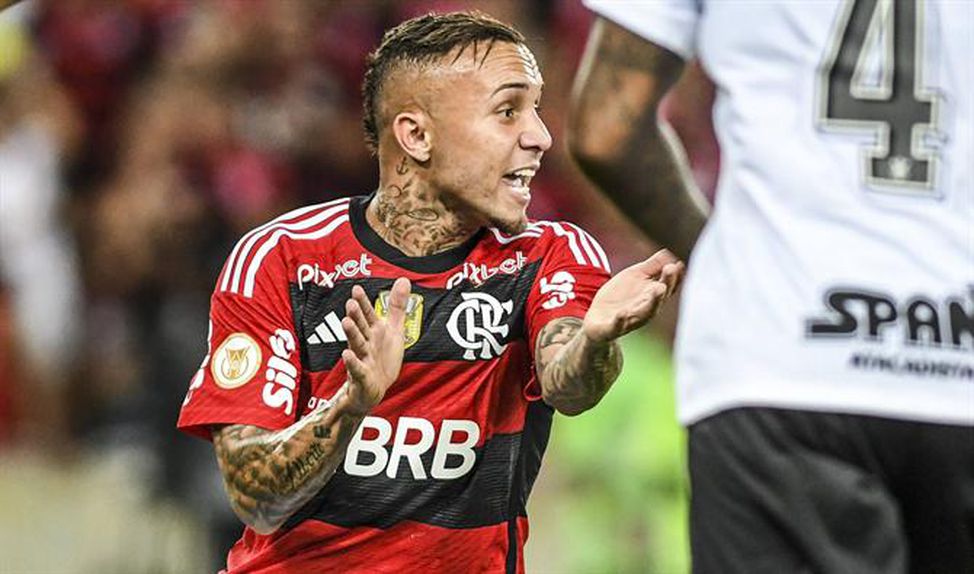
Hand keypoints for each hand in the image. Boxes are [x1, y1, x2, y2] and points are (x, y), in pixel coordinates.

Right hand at [340, 277, 410, 414]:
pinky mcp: (362, 376)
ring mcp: (363, 359)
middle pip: (360, 327)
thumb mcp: (393, 330)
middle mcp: (366, 343)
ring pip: (357, 345)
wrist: (374, 389)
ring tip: (345, 322)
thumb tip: (403, 279)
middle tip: (350, 302)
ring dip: (351, 334)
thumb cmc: (382, 357)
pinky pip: (357, 369)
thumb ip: (396, 306)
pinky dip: (352, 363)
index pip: (367, 315)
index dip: (363, 303)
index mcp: (373, 331)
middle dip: (356, 315)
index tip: (357, 289)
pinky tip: (346, 354)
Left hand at [581, 249, 683, 341]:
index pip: (668, 285)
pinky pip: (617, 326)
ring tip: (659, 289)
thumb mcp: (635, 276)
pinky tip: (622, 314)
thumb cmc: (622, 296)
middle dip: (667, 283)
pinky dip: (620, 321)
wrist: (598, 320)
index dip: (674, 274)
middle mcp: (646, 309)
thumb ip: (652, 266)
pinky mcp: (612, 327)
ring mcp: (630, 319)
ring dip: (653, 302)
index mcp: (652, 296)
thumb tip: (670, 250)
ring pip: (645, 313)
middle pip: (660, 297)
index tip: (679, 261)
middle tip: (671, 268)